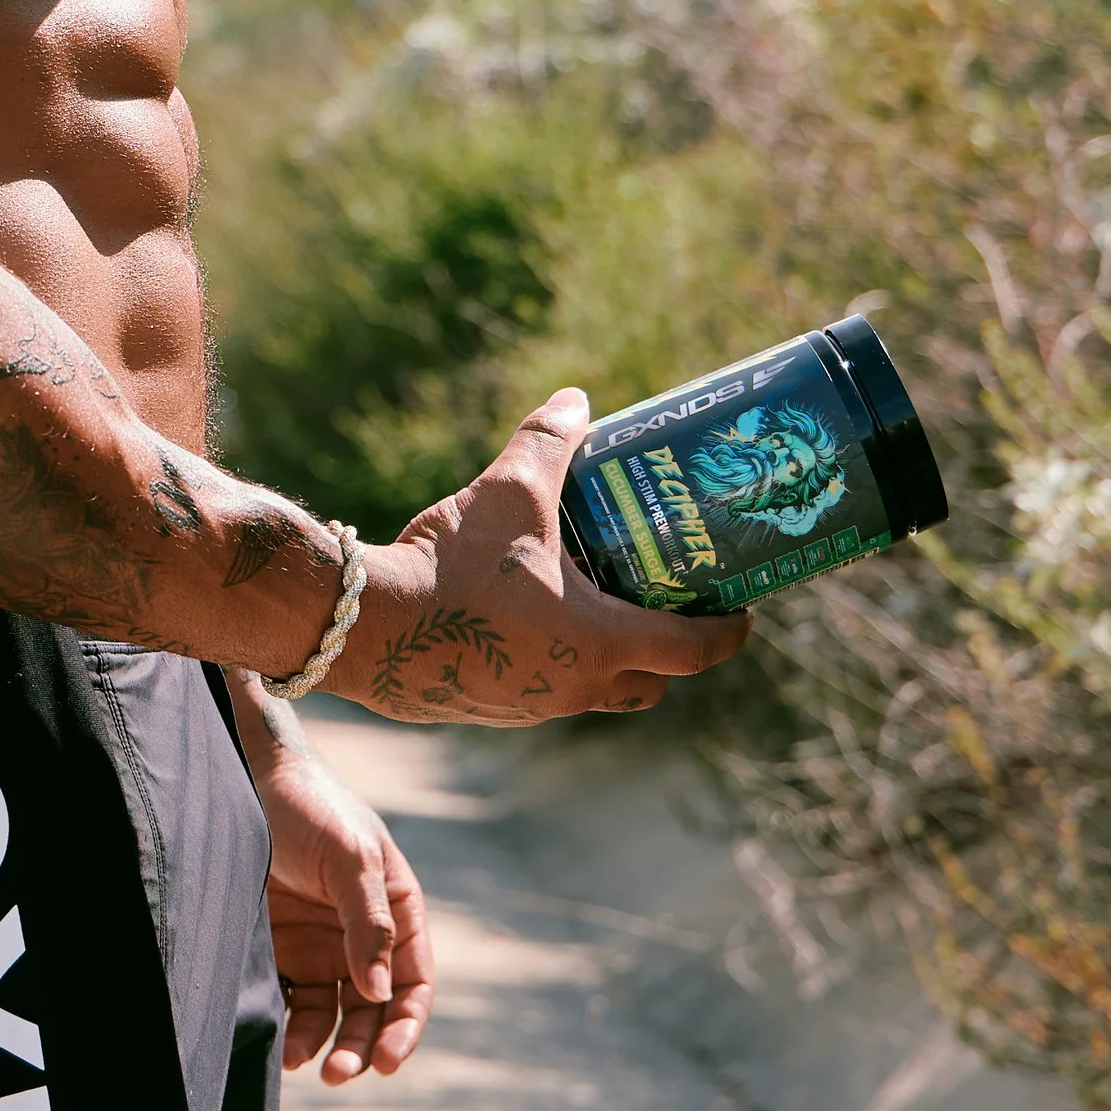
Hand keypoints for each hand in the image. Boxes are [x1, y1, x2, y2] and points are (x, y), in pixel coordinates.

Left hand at [250, 722, 434, 1084]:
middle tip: (339, 1074)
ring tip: (298, 1061)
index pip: (414, 982)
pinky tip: (275, 1041)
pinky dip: (286, 1026)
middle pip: (373, 1010)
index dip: (405, 1026)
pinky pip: (290, 1001)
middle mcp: (362, 936)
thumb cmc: (309, 807)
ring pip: (331, 1013)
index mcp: (396, 911)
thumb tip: (381, 992)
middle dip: (361, 1046)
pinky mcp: (279, 951)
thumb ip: (368, 921)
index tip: (387, 1061)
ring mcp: (320, 946)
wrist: (242, 779)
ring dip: (323, 1044)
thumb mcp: (350, 857)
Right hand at [325, 386, 751, 727]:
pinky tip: (531, 621)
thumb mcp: (508, 491)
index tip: (742, 610)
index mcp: (603, 641)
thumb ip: (549, 442)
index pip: (696, 650)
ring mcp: (535, 706)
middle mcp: (578, 686)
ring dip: (610, 659)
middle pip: (652, 683)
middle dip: (670, 651)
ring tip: (599, 607)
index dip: (729, 630)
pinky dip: (557, 663)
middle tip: (670, 604)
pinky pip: (547, 691)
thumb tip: (576, 400)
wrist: (367, 627)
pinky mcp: (494, 709)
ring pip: (597, 692)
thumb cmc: (452, 566)